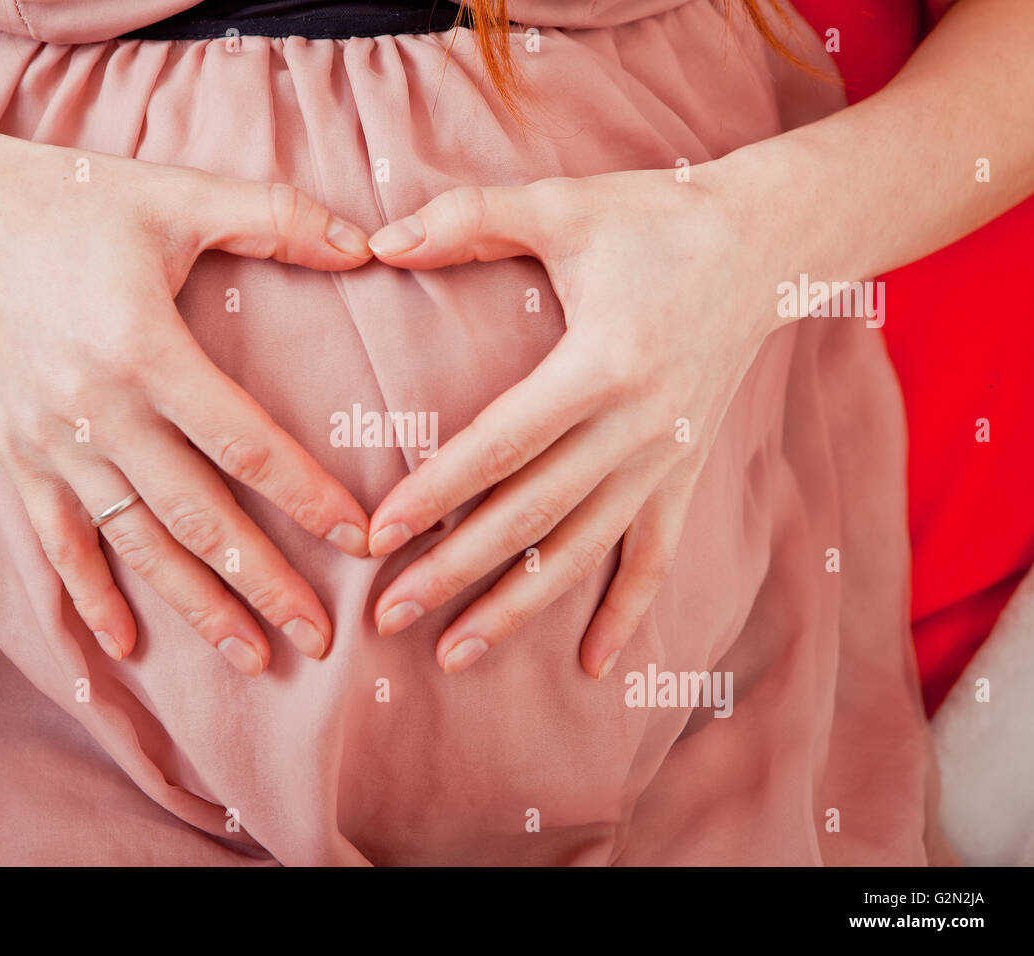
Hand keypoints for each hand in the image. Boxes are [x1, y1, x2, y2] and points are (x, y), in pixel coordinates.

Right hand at [0, 143, 374, 673]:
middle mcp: (99, 412)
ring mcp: (53, 444)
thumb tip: (368, 244)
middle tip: (319, 638)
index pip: (246, 445)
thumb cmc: (76, 204)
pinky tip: (122, 646)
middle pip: (198, 516)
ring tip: (252, 657)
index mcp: (146, 351)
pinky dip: (88, 596)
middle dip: (264, 582)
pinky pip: (57, 542)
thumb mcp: (178, 195)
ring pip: (136, 544)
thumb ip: (275, 217)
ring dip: (196, 606)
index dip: (307, 496)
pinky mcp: (19, 457)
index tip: (359, 541)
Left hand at [364, 169, 780, 676]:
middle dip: (456, 570)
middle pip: (533, 515)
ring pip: (583, 551)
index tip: (378, 535)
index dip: (437, 491)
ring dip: (517, 609)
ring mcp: (665, 458)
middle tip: (389, 613)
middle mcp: (637, 425)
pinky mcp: (685, 472)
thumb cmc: (656, 220)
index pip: (503, 444)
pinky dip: (626, 614)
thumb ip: (470, 219)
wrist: (767, 244)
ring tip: (453, 655)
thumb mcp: (564, 205)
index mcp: (603, 361)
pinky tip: (589, 664)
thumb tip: (379, 242)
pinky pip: (655, 556)